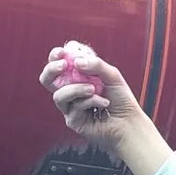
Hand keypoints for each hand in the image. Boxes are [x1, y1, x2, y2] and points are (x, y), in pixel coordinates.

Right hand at [38, 42, 169, 174]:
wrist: (128, 122)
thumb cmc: (121, 99)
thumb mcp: (112, 75)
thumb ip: (95, 65)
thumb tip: (76, 61)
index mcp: (77, 77)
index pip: (58, 64)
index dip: (55, 57)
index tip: (62, 53)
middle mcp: (70, 91)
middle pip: (47, 80)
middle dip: (52, 70)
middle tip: (64, 66)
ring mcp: (70, 106)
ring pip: (59, 95)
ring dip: (76, 89)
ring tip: (94, 89)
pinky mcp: (73, 120)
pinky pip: (74, 107)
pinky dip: (91, 101)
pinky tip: (103, 103)